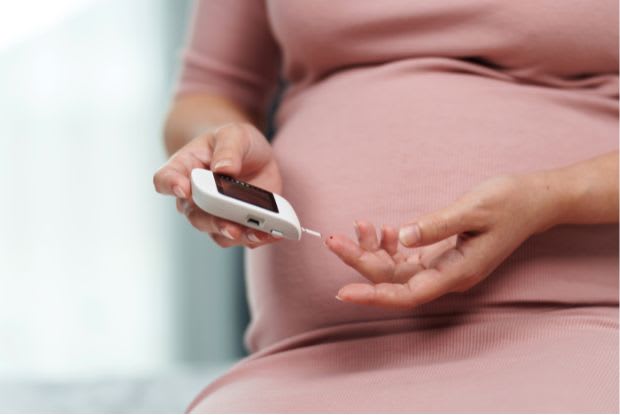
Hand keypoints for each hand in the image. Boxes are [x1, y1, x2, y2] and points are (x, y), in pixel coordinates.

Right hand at [153, 122, 281, 247]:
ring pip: (217, 232)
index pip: (165, 178)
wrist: (252, 155)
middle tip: (230, 226)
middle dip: (213, 222)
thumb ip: (228, 149)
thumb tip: (224, 169)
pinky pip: (241, 238)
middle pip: (194, 215)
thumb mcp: (234, 134)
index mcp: (185, 168)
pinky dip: (256, 238)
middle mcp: (194, 198)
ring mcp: (214, 214)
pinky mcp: (236, 224)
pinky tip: (270, 234)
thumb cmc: (234, 142)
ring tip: (257, 233)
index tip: (183, 189)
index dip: (170, 185)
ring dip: (237, 236)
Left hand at [325, 174, 557, 307]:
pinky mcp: (439, 254)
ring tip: (356, 226)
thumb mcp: (474, 208)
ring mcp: (442, 267)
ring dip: (372, 251)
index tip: (343, 292)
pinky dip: (389, 244)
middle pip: (394, 281)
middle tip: (332, 240)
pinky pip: (405, 258)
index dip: (373, 295)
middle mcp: (447, 276)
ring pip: (396, 270)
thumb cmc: (509, 203)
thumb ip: (437, 224)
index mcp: (457, 272)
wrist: (533, 201)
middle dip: (361, 262)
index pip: (407, 293)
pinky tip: (381, 229)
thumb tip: (402, 236)